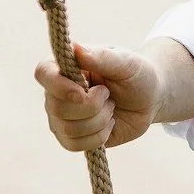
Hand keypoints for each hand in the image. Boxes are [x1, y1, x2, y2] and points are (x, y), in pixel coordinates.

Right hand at [33, 40, 169, 151]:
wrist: (149, 101)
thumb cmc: (137, 76)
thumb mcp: (127, 63)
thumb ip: (103, 58)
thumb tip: (76, 48)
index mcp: (67, 66)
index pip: (43, 73)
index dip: (58, 86)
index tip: (82, 92)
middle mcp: (57, 91)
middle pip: (58, 108)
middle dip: (92, 106)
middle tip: (108, 95)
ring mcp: (62, 116)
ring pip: (69, 129)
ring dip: (99, 120)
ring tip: (110, 107)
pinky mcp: (71, 137)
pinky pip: (75, 145)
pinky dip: (99, 136)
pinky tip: (108, 124)